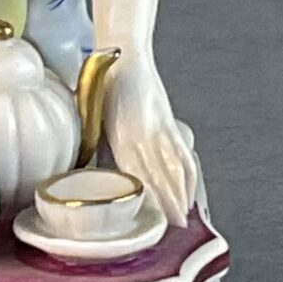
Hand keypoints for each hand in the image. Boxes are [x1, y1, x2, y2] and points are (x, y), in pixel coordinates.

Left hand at [104, 64, 198, 225]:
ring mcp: (159, 126)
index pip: (138, 173)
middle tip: (176, 227)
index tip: (155, 218)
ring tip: (186, 214)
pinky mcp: (168, 121)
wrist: (124, 54)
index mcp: (121, 133)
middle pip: (161, 174)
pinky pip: (182, 151)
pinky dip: (189, 172)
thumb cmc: (103, 85)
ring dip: (182, 191)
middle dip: (170, 202)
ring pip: (175, 165)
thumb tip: (91, 175)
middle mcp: (143, 132)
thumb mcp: (93, 117)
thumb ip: (96, 147)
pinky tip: (191, 188)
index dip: (150, 197)